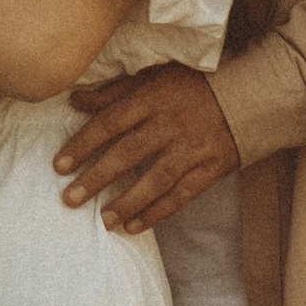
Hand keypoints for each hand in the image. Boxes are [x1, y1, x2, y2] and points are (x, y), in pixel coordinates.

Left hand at [53, 62, 239, 233]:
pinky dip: (157, 213)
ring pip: (156, 179)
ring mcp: (192, 148)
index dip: (83, 145)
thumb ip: (113, 91)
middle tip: (70, 199)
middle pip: (128, 153)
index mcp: (152, 98)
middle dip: (96, 178)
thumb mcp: (152, 77)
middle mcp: (170, 124)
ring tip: (103, 221)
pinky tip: (134, 227)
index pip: (110, 123)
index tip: (59, 166)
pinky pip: (181, 196)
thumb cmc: (190, 85)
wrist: (246, 95)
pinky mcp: (211, 168)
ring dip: (127, 202)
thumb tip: (74, 99)